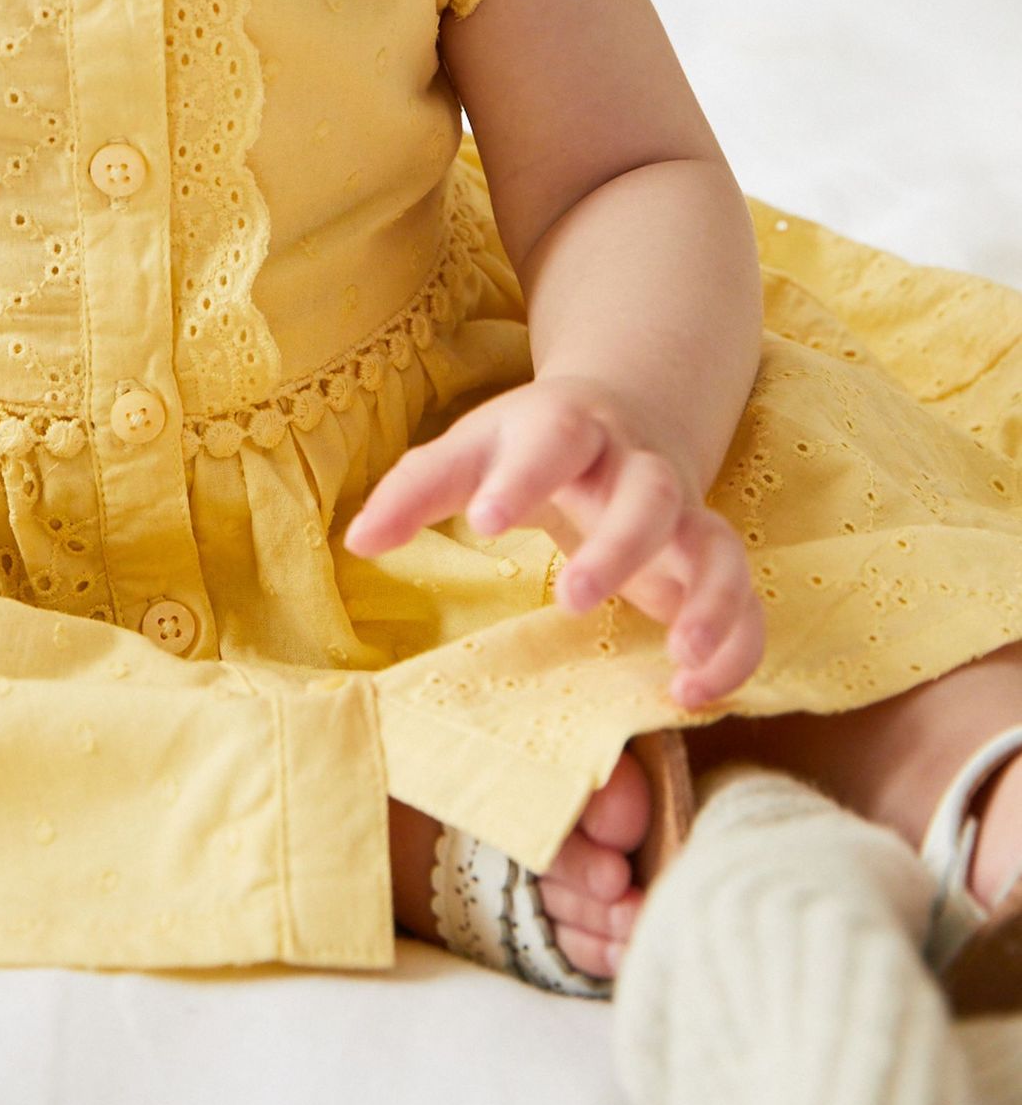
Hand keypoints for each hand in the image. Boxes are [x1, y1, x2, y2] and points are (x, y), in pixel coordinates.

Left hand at [342, 373, 765, 709]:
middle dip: (619, 544)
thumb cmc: (531, 448)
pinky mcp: (710, 560)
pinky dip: (737, 642)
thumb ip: (416, 491)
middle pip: (649, 491)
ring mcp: (683, 514)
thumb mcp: (471, 450)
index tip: (484, 519)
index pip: (554, 435)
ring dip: (706, 598)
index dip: (523, 474)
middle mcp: (636, 466)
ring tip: (680, 654)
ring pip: (713, 543)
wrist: (627, 415)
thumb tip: (357, 541)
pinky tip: (699, 689)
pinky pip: (745, 597)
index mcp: (569, 428)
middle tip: (573, 597)